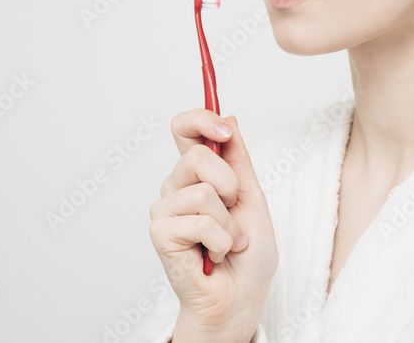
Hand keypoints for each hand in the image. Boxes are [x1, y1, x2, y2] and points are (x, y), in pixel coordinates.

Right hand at [149, 110, 277, 339]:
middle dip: (230, 185)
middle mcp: (175, 187)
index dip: (201, 119)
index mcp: (197, 173)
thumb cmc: (248, 252)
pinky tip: (216, 255)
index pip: (184, 129)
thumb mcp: (252, 195)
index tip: (224, 129)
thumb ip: (238, 158)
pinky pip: (199, 222)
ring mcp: (165, 210)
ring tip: (227, 241)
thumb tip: (229, 117)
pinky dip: (221, 241)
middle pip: (198, 155)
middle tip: (234, 211)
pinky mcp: (160, 235)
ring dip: (228, 222)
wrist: (242, 297)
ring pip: (203, 193)